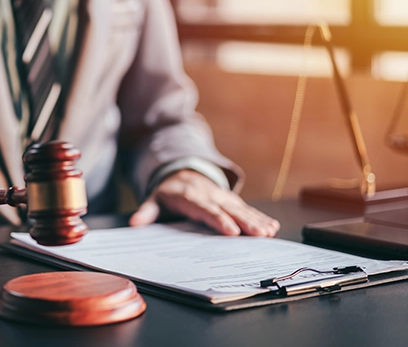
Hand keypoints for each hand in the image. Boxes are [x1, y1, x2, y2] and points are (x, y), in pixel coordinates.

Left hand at [129, 170, 279, 236]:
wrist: (181, 172)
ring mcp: (222, 197)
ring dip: (256, 220)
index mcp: (190, 196)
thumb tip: (135, 223)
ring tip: (269, 232)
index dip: (219, 220)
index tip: (231, 232)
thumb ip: (147, 212)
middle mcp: (209, 195)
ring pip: (241, 209)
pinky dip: (260, 217)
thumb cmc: (168, 192)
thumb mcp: (154, 199)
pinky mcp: (230, 200)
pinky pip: (247, 208)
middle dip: (245, 222)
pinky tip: (272, 226)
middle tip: (260, 234)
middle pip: (228, 210)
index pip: (206, 210)